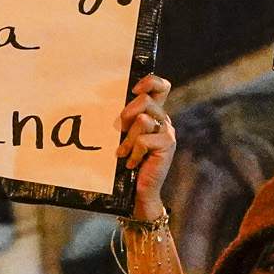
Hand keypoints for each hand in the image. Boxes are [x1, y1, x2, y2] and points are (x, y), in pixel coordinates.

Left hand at [118, 75, 175, 220]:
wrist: (139, 191)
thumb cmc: (126, 162)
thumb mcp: (124, 137)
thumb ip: (124, 120)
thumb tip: (106, 102)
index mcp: (154, 114)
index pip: (161, 86)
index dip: (149, 81)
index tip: (133, 90)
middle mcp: (163, 120)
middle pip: (146, 99)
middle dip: (127, 112)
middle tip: (120, 129)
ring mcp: (167, 132)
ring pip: (143, 119)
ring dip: (128, 139)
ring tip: (124, 153)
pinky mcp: (167, 145)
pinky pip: (144, 139)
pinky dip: (134, 152)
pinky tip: (131, 162)